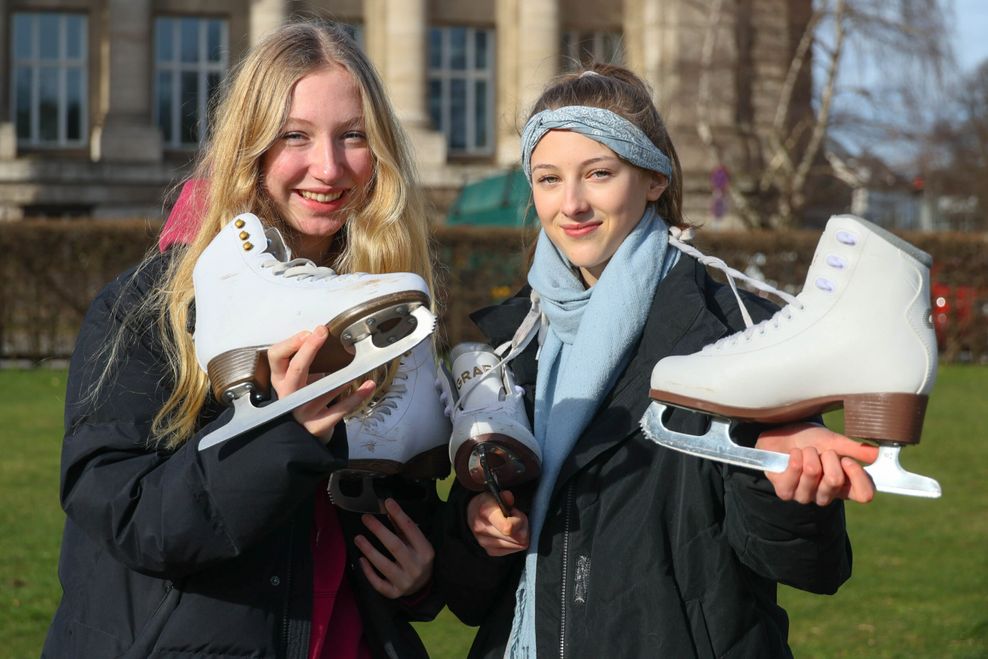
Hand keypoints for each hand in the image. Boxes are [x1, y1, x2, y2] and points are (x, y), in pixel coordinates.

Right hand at [267, 326, 374, 441]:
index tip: (309, 332)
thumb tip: (323, 335)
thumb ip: (306, 359)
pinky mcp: (318, 424)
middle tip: (322, 333)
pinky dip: (356, 397)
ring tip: (356, 365)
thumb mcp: (299, 376)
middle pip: (295, 369)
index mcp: (281, 379)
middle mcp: (288, 395)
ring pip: (321, 390)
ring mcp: (302, 411)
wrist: (306, 429)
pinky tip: (367, 386)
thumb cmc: (304, 396)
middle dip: (308, 349)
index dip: (291, 343)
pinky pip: (339, 409)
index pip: (276, 356)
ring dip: (340, 376)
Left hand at [354, 498, 433, 598]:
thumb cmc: (418, 559)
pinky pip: (378, 583)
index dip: (399, 515)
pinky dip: (368, 572)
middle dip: (379, 530)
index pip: (411, 530)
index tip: (388, 503)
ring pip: (384, 565)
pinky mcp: (394, 592)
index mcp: (425, 552)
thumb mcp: (416, 542)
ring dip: (369, 550)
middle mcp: (416, 567)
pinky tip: (361, 560)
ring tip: (358, 538)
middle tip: (366, 518)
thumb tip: (388, 508)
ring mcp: (405, 581)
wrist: (423, 586)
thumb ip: (402, 527)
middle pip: (395, 546)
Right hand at [467, 490, 529, 556]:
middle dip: (523, 528)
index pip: (508, 528)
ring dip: (520, 536)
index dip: (519, 521)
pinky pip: (512, 550)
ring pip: (517, 546)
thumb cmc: (489, 503)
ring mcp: (485, 542)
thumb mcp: (496, 495)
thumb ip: (505, 496)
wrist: (473, 512)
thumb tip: (508, 497)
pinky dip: (516, 543)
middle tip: (518, 519)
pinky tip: (510, 534)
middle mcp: (482, 529)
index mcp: (485, 513)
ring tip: (513, 525)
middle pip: (516, 538)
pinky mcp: (490, 551)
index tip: (516, 513)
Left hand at [756, 423, 877, 504]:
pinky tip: (793, 454)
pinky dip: (795, 455)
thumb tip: (878, 455)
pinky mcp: (785, 492)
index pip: (864, 494)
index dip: (858, 476)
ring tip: (805, 450)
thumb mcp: (834, 441)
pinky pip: (795, 471)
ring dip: (809, 453)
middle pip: (835, 480)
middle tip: (821, 451)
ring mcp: (805, 496)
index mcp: (844, 486)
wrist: (783, 434)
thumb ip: (855, 449)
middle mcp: (826, 495)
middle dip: (828, 456)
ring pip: (813, 473)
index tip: (847, 460)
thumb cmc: (810, 440)